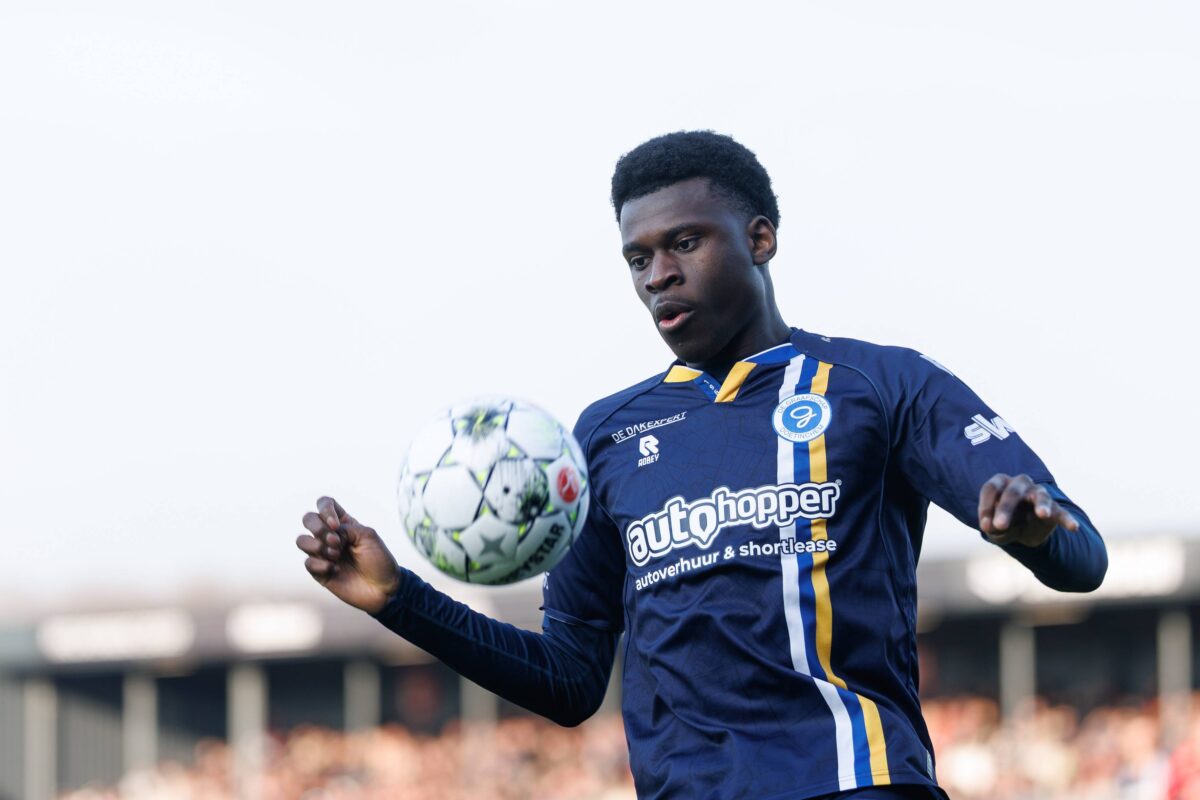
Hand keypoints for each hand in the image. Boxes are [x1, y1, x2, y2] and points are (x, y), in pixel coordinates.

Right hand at [296, 496, 400, 613]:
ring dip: (315, 545)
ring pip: (301, 540)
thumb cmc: (379, 560)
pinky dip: (320, 564)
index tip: (336, 525)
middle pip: (308, 518)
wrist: (384, 588)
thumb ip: (346, 528)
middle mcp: (330, 536)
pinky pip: (308, 562)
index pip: (325, 504)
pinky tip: (335, 569)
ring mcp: (323, 554)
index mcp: (344, 524)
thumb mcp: (368, 536)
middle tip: (336, 542)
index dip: (325, 510)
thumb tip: (327, 534)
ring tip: (335, 555)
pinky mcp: (320, 572)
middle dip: (318, 528)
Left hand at [978, 473, 1079, 547]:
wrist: (1023, 532)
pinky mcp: (1054, 509)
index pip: (991, 489)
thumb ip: (990, 527)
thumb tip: (988, 527)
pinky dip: (1067, 519)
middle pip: (1013, 492)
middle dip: (1005, 508)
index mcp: (1001, 483)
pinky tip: (1073, 527)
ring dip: (1041, 505)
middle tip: (999, 526)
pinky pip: (1061, 512)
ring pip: (1040, 496)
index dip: (986, 506)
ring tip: (1043, 514)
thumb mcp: (994, 528)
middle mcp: (1020, 484)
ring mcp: (1039, 494)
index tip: (984, 526)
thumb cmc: (1004, 523)